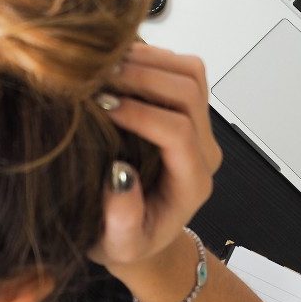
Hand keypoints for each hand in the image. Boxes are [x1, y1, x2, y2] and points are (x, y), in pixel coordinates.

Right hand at [89, 43, 221, 273]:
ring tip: (103, 66)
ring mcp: (199, 126)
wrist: (140, 234)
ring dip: (148, 60)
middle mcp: (203, 150)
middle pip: (189, 92)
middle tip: (97, 78)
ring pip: (190, 72)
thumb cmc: (126, 241)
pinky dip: (149, 56)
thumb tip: (119, 175)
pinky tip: (114, 64)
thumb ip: (122, 220)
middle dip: (143, 77)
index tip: (101, 106)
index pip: (178, 132)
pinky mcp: (187, 109)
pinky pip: (180, 68)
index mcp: (191, 183)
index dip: (141, 114)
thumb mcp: (118, 245)